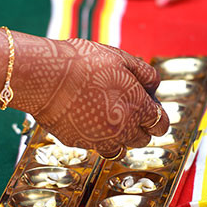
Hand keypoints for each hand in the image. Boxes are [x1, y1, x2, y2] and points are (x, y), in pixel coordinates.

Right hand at [11, 37, 169, 157]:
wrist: (46, 76)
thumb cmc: (82, 64)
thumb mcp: (121, 58)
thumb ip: (145, 74)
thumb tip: (153, 86)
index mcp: (138, 109)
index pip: (160, 125)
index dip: (157, 116)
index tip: (150, 109)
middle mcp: (122, 130)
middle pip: (142, 139)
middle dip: (140, 127)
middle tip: (128, 109)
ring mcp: (100, 140)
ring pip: (120, 148)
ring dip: (119, 136)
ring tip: (107, 115)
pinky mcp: (80, 144)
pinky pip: (95, 145)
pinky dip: (96, 136)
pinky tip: (87, 115)